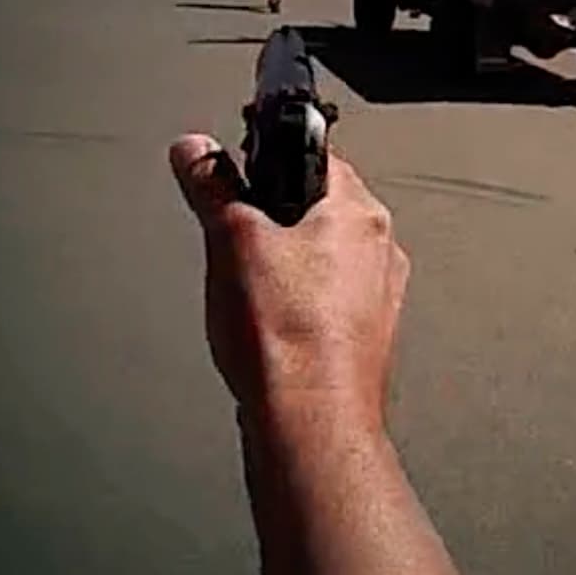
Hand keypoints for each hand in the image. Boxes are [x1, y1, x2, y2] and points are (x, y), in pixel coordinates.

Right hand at [169, 135, 408, 433]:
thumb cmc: (288, 338)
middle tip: (237, 242)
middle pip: (317, 207)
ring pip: (321, 257)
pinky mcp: (364, 334)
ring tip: (250, 294)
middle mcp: (380, 248)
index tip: (243, 165)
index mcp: (359, 212)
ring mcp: (377, 294)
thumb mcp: (232, 241)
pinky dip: (297, 303)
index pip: (317, 155)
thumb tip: (196, 152)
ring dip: (285, 264)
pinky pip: (326, 300)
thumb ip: (213, 187)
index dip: (272, 155)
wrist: (311, 422)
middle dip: (272, 218)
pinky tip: (269, 326)